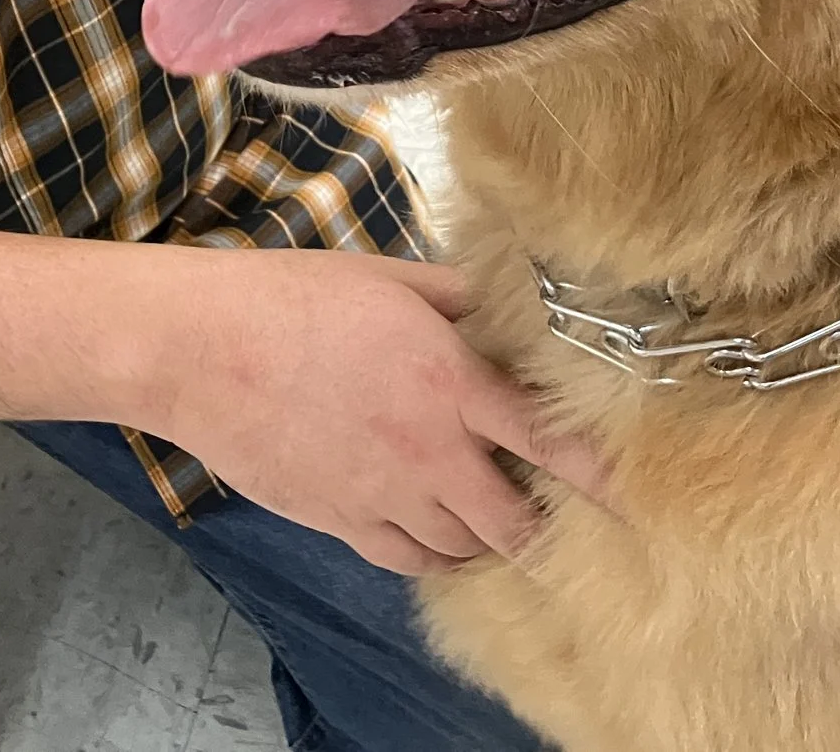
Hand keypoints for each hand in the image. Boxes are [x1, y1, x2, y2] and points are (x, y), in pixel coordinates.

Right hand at [151, 249, 604, 574]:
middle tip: (556, 510)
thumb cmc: (290, 298)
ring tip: (500, 515)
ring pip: (466, 546)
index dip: (601, 476)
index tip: (638, 497)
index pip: (550, 442)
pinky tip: (446, 537)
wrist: (201, 348)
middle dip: (545, 524)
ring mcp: (384, 494)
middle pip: (515, 520)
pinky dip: (440, 555)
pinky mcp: (341, 521)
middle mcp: (429, 450)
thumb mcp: (386, 278)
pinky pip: (411, 560)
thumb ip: (455, 297)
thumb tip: (501, 301)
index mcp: (450, 381)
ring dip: (491, 536)